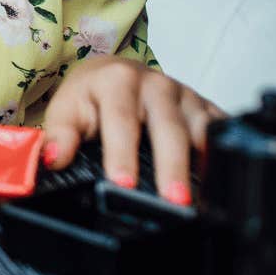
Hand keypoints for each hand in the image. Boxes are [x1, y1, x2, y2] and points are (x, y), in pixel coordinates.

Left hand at [39, 56, 224, 204]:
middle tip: (174, 201)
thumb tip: (52, 160)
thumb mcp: (66, 110)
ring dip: (203, 165)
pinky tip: (222, 181)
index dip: (122, 154)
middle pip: (168, 129)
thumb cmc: (90, 96)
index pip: (121, 121)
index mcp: (117, 81)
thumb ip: (59, 136)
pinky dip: (223, 154)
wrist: (113, 73)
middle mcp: (157, 84)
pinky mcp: (207, 107)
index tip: (123, 183)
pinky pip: (222, 130)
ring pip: (201, 130)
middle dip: (172, 166)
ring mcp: (186, 95)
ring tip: (201, 199)